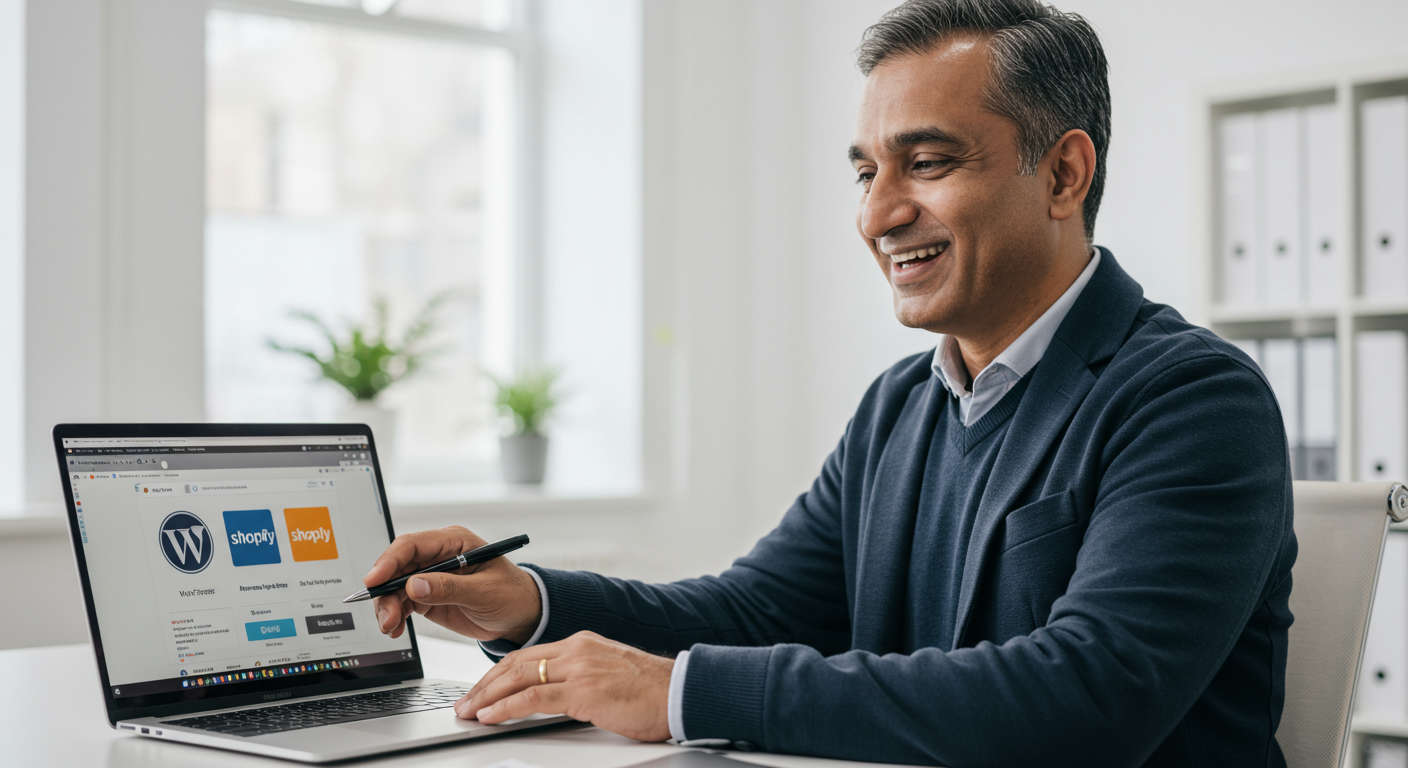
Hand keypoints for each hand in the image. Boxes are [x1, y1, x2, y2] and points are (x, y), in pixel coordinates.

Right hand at [364, 526, 541, 644]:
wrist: (521, 615)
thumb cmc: (512, 594)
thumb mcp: (485, 591)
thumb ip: (449, 588)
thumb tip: (414, 585)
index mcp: (454, 542)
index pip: (412, 545)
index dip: (389, 561)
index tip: (374, 580)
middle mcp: (438, 556)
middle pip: (398, 567)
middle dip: (385, 591)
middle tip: (386, 616)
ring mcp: (430, 576)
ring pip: (395, 587)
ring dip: (387, 607)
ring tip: (391, 627)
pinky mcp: (427, 596)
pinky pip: (402, 603)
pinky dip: (394, 616)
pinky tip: (395, 629)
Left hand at [458, 630, 673, 741]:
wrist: (680, 691)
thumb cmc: (651, 691)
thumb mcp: (608, 676)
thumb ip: (580, 679)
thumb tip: (554, 697)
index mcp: (582, 643)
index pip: (528, 655)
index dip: (498, 674)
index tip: (481, 690)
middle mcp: (577, 650)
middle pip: (516, 663)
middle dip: (484, 685)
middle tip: (464, 703)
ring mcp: (579, 668)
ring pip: (518, 678)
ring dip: (487, 697)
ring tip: (469, 712)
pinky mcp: (584, 690)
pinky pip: (533, 698)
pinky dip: (505, 707)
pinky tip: (490, 717)